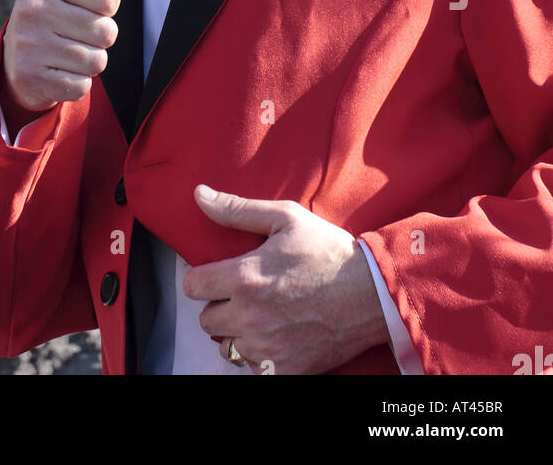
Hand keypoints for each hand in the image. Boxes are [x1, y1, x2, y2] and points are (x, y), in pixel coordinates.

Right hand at [1, 0, 121, 111]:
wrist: (19, 55)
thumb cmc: (55, 2)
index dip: (106, 5)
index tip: (85, 3)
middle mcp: (32, 7)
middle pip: (106, 33)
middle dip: (99, 36)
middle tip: (75, 29)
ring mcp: (28, 44)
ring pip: (96, 61)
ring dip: (89, 60)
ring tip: (66, 48)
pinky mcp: (30, 77)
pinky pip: (81, 86)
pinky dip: (76, 83)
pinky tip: (57, 70)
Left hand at [182, 186, 389, 374]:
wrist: (372, 293)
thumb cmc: (327, 250)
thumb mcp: (285, 217)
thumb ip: (236, 209)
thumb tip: (200, 195)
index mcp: (245, 278)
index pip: (193, 286)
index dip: (203, 278)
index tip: (220, 274)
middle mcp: (250, 317)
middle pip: (206, 320)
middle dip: (220, 304)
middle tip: (245, 294)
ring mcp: (267, 348)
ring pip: (226, 347)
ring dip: (237, 332)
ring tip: (260, 315)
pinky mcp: (285, 370)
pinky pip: (252, 367)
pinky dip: (259, 355)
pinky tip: (276, 335)